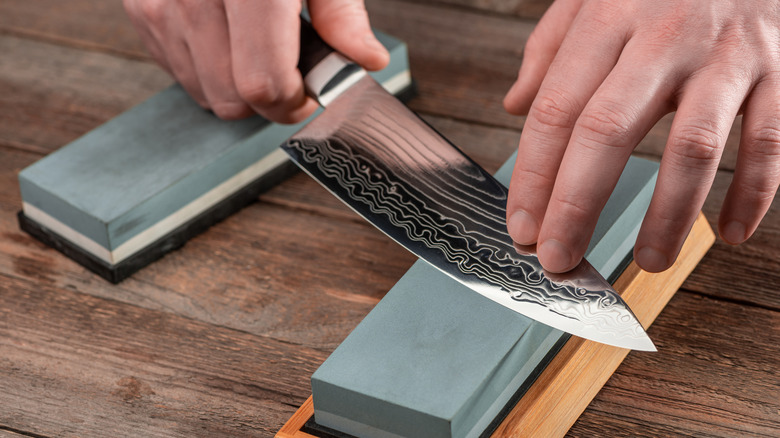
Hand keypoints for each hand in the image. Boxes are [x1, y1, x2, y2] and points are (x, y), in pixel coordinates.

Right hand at [123, 0, 388, 122]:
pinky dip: (208, 69)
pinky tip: (228, 36)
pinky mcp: (141, 8)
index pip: (262, 83)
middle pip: (232, 98)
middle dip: (269, 100)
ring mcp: (161, 4)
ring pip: (205, 93)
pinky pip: (180, 72)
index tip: (309, 93)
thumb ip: (341, 13)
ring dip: (237, 87)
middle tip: (290, 74)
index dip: (292, 102)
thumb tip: (366, 60)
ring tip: (258, 45)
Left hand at [503, 0, 779, 272]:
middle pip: (609, 132)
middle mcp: (663, 37)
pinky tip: (732, 233)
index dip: (534, 176)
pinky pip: (770, 141)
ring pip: (693, 147)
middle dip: (577, 205)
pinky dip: (755, 192)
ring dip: (669, 215)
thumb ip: (549, 48)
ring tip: (648, 261)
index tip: (522, 227)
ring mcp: (726, 55)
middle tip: (559, 259)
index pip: (556, 110)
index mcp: (607, 18)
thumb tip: (513, 105)